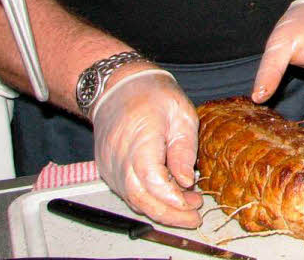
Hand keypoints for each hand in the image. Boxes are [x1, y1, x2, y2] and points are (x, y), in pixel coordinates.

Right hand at [92, 70, 202, 227]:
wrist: (117, 87)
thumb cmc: (151, 94)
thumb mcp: (180, 113)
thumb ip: (184, 148)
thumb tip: (187, 181)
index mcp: (139, 138)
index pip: (151, 179)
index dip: (172, 197)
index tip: (193, 203)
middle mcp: (118, 157)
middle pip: (140, 198)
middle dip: (169, 214)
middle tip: (195, 217)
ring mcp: (110, 166)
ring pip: (133, 200)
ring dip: (161, 210)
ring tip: (188, 209)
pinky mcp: (108, 171)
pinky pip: (128, 193)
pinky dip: (149, 201)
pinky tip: (170, 199)